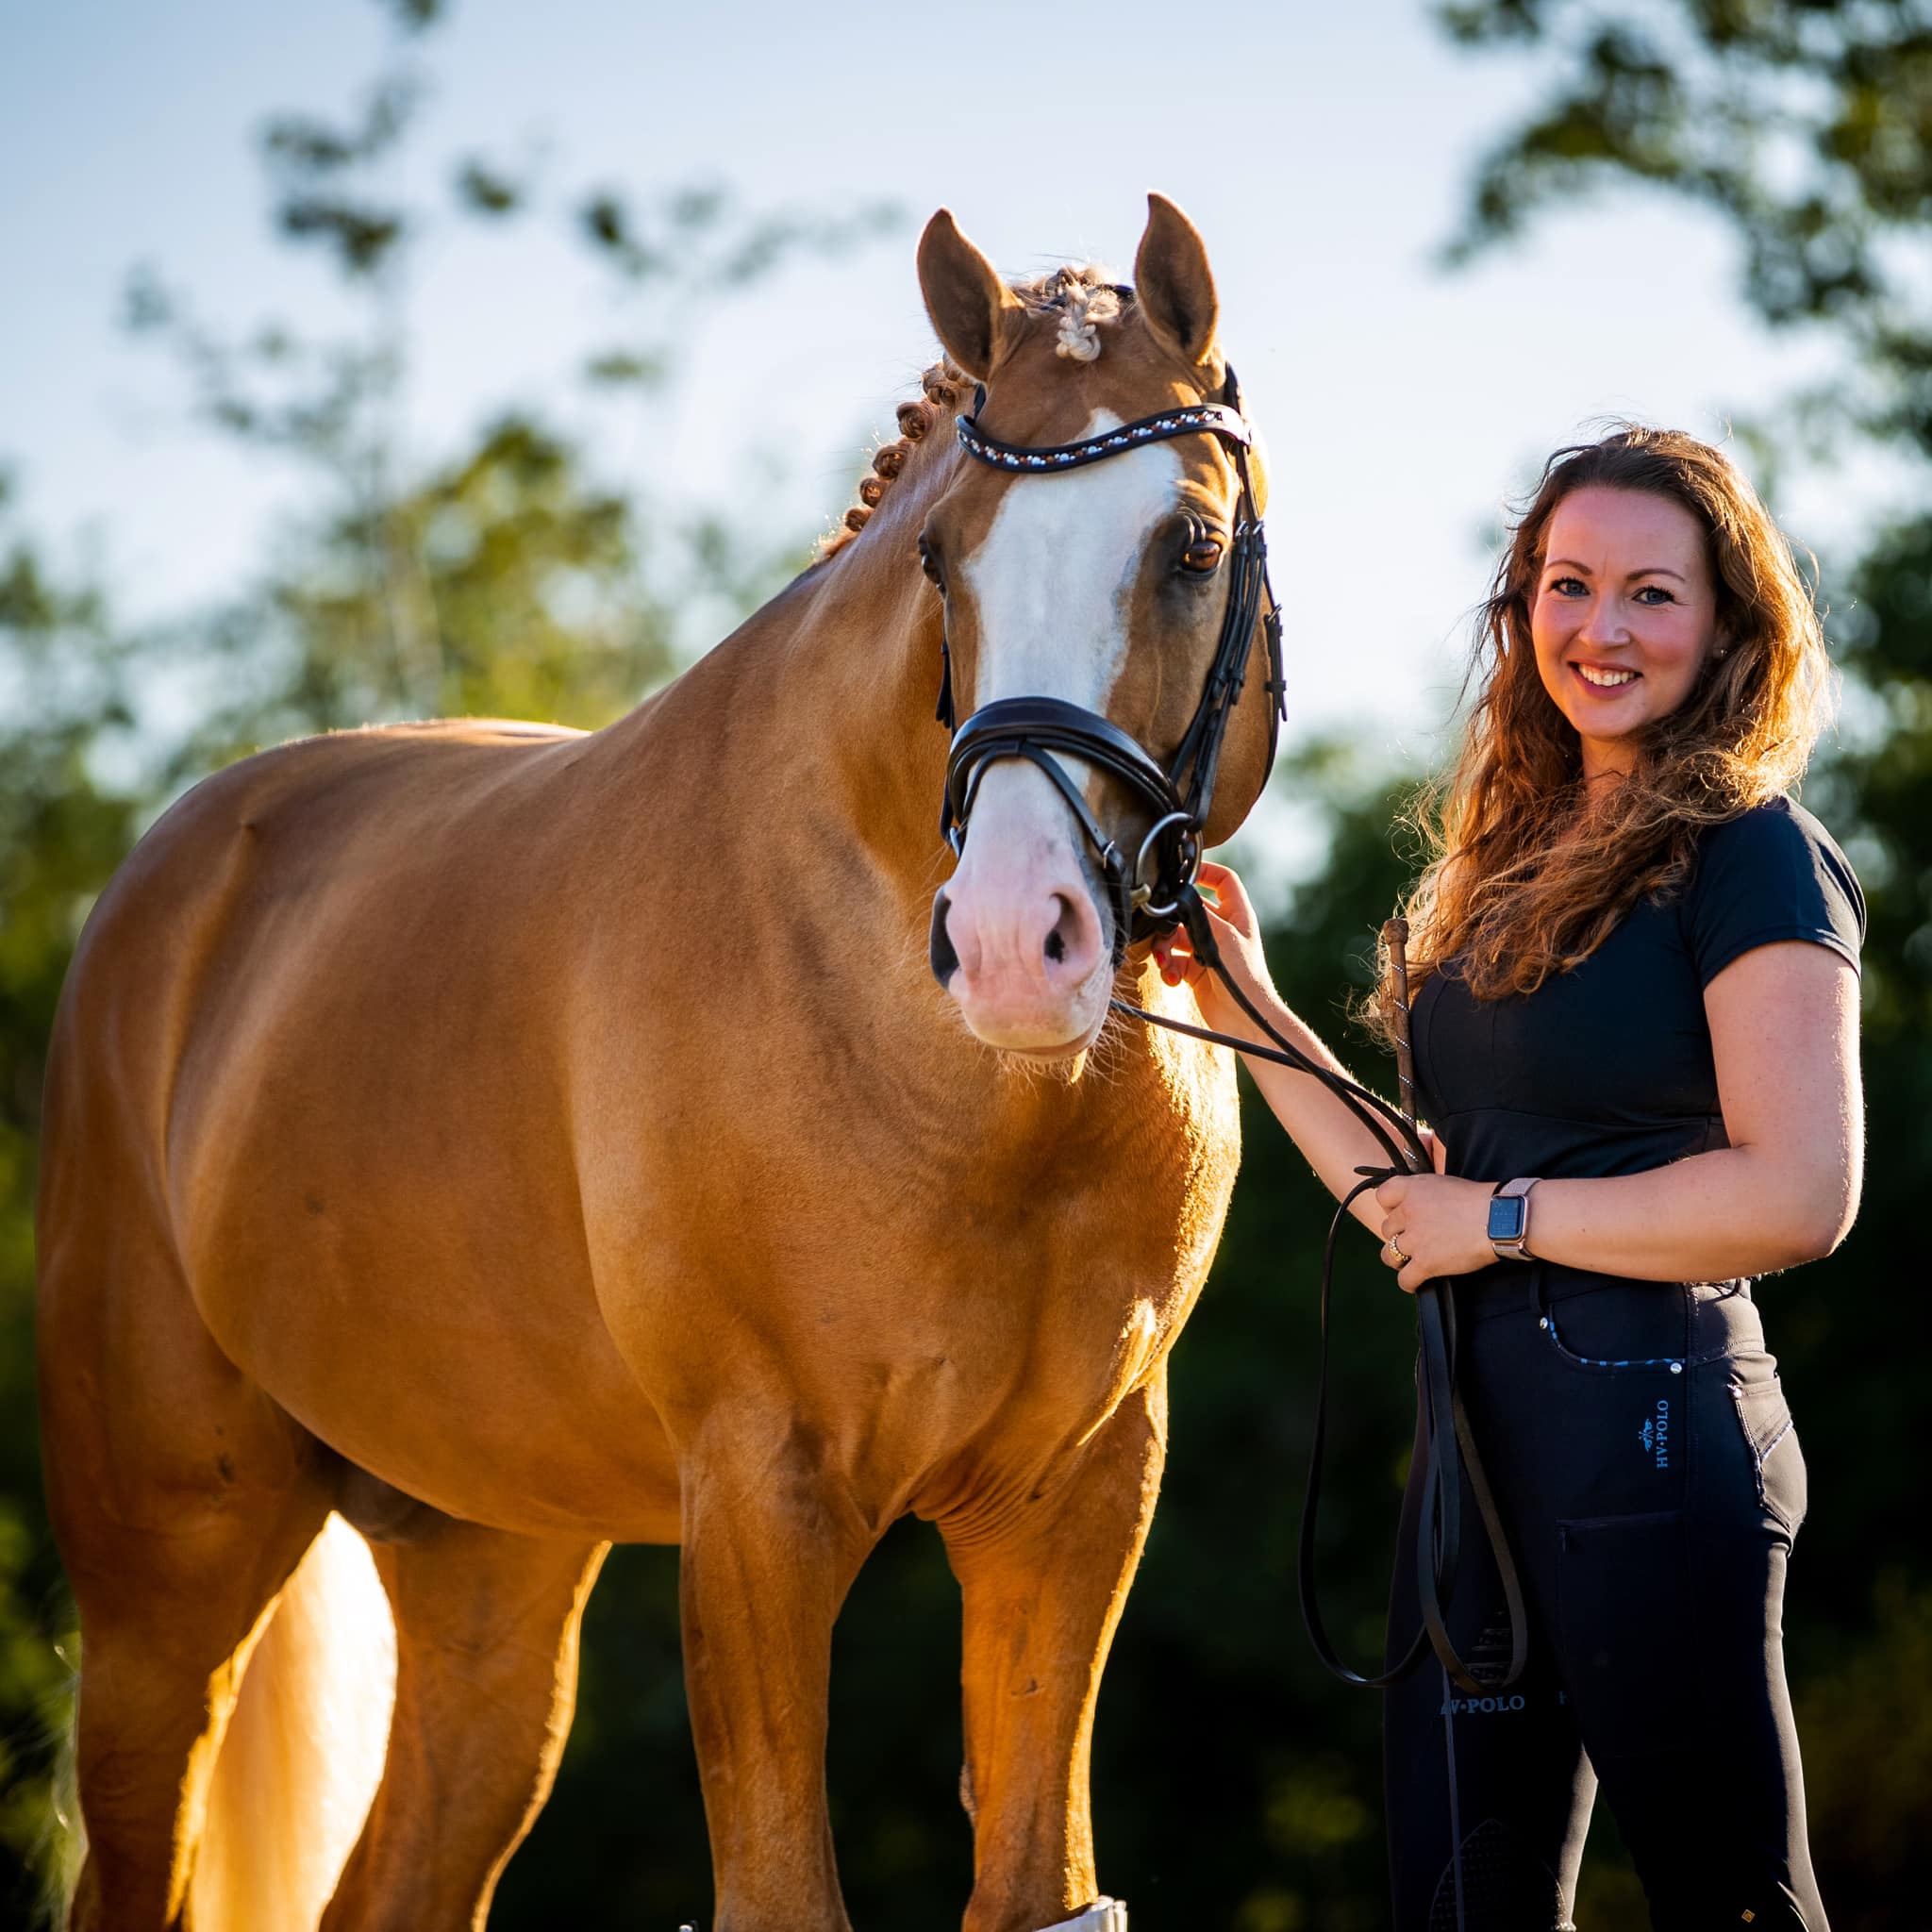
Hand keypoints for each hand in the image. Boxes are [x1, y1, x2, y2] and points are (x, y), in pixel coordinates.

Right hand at [1149, 860, 1280, 1040]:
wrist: (1244, 1019)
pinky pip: (1173, 961)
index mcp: (1236, 915)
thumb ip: (1201, 914)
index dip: (1205, 872)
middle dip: (1171, 922)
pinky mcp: (1195, 971)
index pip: (1223, 881)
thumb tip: (1181, 895)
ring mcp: (1207, 950)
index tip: (1183, 875)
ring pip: (1175, 937)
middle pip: (1188, 911)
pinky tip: (1173, 979)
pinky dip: (1169, 969)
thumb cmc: (1244, 977)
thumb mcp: (1223, 937)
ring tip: (1164, 962)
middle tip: (1162, 933)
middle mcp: (1222, 930)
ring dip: (1164, 948)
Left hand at [1372, 1169, 1494, 1292]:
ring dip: (1399, 1258)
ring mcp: (1415, 1239)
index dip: (1390, 1207)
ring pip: (1389, 1254)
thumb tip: (1419, 1204)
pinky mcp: (1426, 1262)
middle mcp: (1408, 1212)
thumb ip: (1425, 1192)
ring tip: (1412, 1260)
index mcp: (1413, 1188)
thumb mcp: (1445, 1183)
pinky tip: (1417, 1280)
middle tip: (1417, 1238)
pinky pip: (1404, 1279)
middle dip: (1399, 1234)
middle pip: (1386, 1228)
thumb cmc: (1481, 1200)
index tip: (1401, 1213)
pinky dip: (1409, 1282)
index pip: (1382, 1195)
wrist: (1500, 1219)